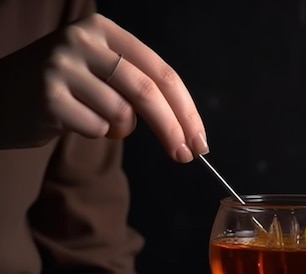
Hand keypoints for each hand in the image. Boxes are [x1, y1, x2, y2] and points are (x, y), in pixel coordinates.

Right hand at [0, 13, 207, 162]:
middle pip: (148, 92)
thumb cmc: (64, 88)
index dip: (186, 109)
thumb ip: (138, 84)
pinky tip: (69, 119)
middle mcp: (83, 40)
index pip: (161, 71)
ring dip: (119, 129)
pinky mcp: (48, 95)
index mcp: (104, 29)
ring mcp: (62, 65)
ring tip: (94, 118)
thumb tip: (188, 128)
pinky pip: (96, 128)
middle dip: (174, 129)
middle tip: (187, 156)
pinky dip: (95, 133)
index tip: (200, 139)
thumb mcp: (101, 71)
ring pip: (122, 114)